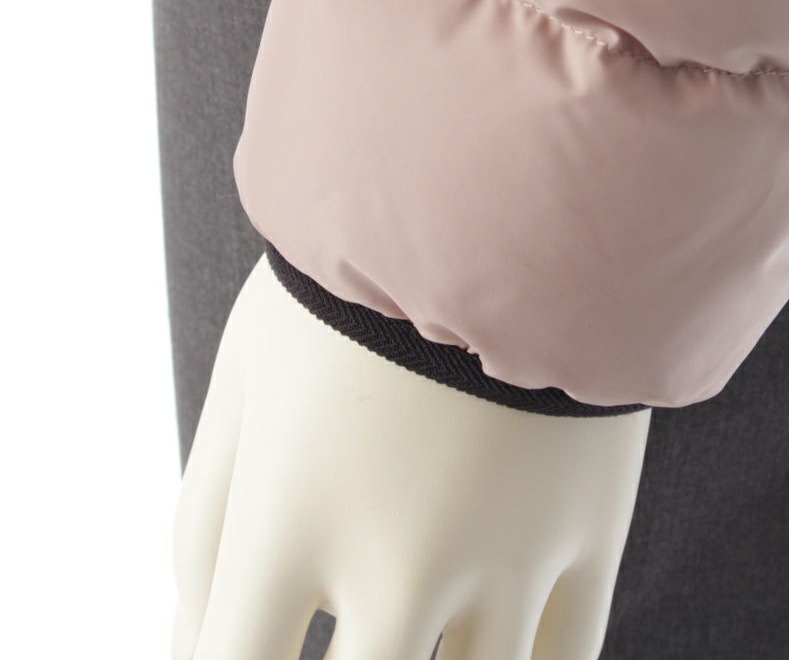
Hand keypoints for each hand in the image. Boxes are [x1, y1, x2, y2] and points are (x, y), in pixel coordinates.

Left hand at [173, 254, 650, 658]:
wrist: (512, 182)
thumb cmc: (363, 275)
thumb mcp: (248, 373)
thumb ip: (202, 518)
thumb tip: (188, 639)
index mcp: (288, 520)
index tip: (250, 649)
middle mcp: (396, 562)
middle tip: (359, 619)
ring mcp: (507, 556)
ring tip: (419, 610)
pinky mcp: (594, 531)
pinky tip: (497, 648)